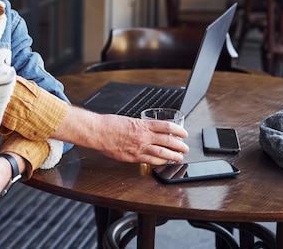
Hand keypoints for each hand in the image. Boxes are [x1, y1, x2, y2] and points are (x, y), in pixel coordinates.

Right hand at [52, 106, 188, 165]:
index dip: (178, 130)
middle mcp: (143, 136)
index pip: (166, 127)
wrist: (98, 132)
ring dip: (173, 156)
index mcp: (142, 124)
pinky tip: (164, 162)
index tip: (183, 133)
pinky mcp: (134, 157)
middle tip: (185, 148)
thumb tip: (147, 130)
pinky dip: (159, 162)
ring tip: (179, 157)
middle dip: (179, 145)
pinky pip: (151, 160)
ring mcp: (139, 147)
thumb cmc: (109, 125)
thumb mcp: (128, 120)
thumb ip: (139, 126)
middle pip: (168, 140)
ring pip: (162, 152)